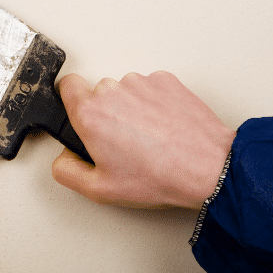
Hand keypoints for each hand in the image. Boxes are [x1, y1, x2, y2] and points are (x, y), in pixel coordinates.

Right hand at [53, 71, 236, 209]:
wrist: (209, 169)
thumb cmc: (160, 177)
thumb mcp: (100, 191)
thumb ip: (67, 172)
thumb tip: (63, 158)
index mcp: (90, 114)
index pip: (66, 86)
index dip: (71, 99)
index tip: (80, 113)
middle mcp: (111, 91)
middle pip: (98, 93)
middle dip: (106, 113)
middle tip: (123, 142)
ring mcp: (140, 82)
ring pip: (125, 90)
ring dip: (131, 107)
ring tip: (149, 137)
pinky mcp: (165, 81)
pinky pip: (150, 88)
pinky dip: (154, 103)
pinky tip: (164, 127)